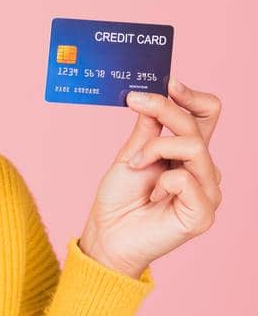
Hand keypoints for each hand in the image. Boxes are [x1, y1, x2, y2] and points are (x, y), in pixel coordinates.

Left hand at [77, 77, 223, 278]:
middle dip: (164, 110)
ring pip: (193, 147)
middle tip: (134, 102)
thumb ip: (148, 129)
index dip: (192, 96)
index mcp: (187, 153)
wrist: (107, 234)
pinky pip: (186, 179)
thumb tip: (156, 95)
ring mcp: (207, 191)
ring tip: (136, 167)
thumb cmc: (118, 199)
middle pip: (197, 125)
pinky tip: (153, 198)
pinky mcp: (204, 213)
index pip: (206, 115)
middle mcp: (202, 169)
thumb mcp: (130, 154)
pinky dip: (162, 183)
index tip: (169, 81)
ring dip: (155, 149)